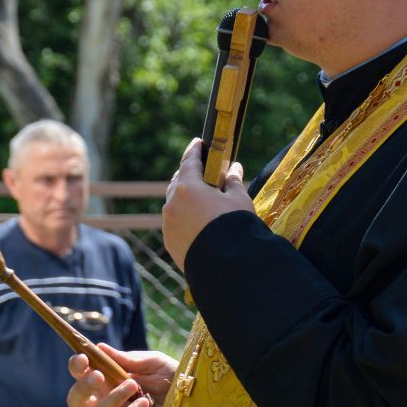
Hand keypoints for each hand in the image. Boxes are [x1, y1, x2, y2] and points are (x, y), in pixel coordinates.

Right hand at [67, 342, 177, 406]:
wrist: (193, 396)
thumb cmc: (172, 377)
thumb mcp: (152, 363)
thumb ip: (126, 359)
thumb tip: (100, 348)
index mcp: (109, 379)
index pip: (82, 374)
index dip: (76, 367)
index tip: (83, 358)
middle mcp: (108, 400)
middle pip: (76, 400)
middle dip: (82, 387)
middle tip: (98, 376)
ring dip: (112, 398)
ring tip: (134, 386)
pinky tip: (145, 403)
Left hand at [162, 138, 255, 269]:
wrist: (226, 264)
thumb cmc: (234, 226)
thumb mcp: (238, 200)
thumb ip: (234, 182)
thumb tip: (234, 169)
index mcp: (188, 187)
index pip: (189, 161)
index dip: (195, 150)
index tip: (199, 143)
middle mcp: (172, 203)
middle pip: (178, 182)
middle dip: (188, 174)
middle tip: (201, 171)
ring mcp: (168, 224)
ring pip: (174, 204)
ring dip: (185, 198)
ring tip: (200, 199)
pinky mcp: (170, 242)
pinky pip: (175, 223)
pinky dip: (183, 217)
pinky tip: (196, 221)